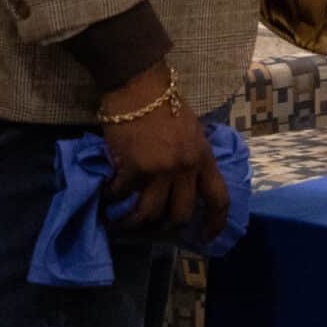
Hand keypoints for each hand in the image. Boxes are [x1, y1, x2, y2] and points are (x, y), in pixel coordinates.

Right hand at [99, 64, 227, 240]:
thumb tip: (186, 184)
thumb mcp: (193, 132)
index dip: (215, 223)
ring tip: (121, 222)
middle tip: (151, 227)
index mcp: (204, 158)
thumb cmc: (166, 106)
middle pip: (180, 213)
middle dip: (165, 227)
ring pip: (149, 213)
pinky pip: (121, 196)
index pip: (218, 198)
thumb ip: (193, 158)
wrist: (140, 88)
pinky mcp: (133, 168)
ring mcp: (160, 170)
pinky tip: (107, 195)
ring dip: (133, 223)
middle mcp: (186, 168)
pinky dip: (112, 200)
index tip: (206, 238)